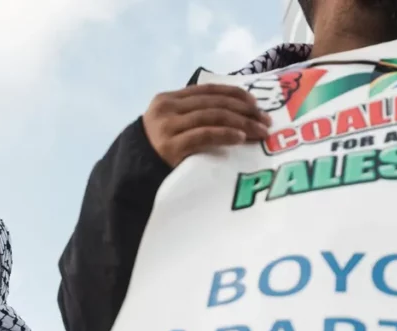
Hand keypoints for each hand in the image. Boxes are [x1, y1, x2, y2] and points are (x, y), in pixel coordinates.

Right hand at [142, 83, 271, 167]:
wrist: (132, 175)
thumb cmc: (158, 152)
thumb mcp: (171, 126)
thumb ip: (192, 115)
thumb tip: (234, 112)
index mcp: (169, 99)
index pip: (208, 90)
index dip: (234, 94)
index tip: (255, 103)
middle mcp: (167, 108)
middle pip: (214, 103)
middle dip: (244, 110)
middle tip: (265, 120)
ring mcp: (168, 127)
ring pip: (213, 116)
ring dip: (241, 123)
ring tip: (259, 131)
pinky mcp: (171, 147)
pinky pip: (205, 135)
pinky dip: (225, 134)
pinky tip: (241, 138)